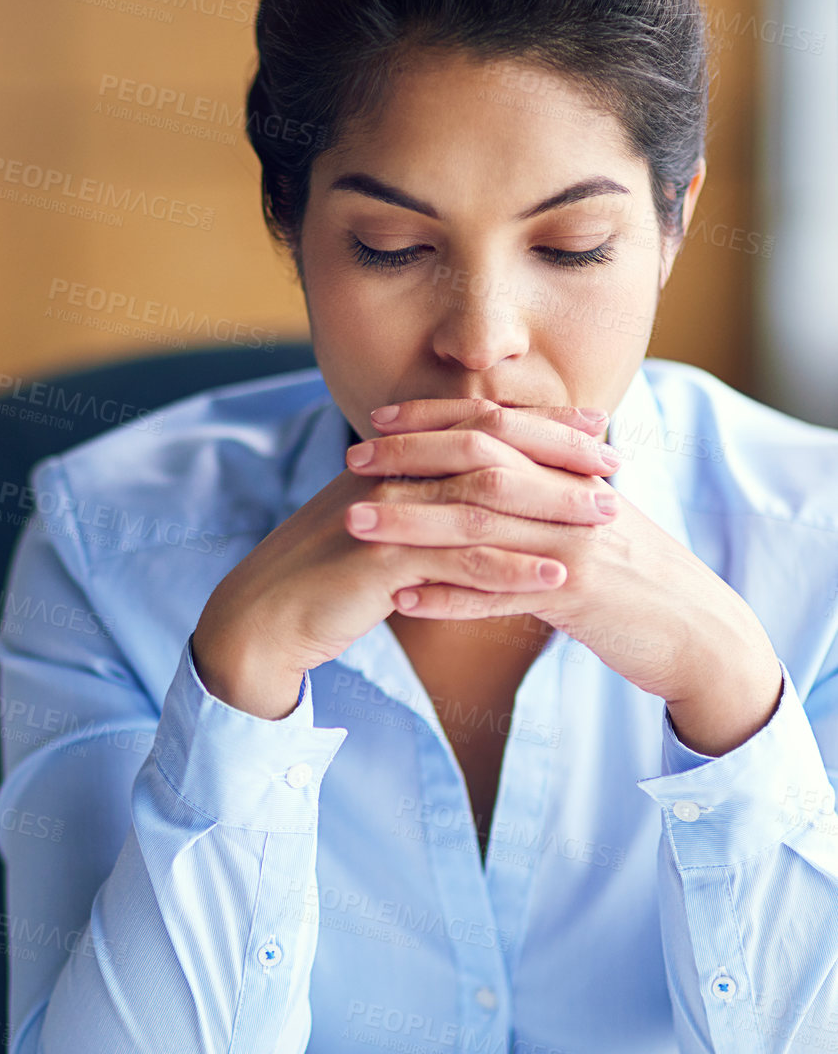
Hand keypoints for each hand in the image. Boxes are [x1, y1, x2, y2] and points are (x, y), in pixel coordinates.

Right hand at [191, 397, 615, 717]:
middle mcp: (392, 473)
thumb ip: (421, 504)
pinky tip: (556, 578)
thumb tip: (470, 494)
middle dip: (558, 453)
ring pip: (484, 503)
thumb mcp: (378, 529)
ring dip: (550, 509)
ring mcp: (387, 514)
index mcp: (393, 458)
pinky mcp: (381, 561)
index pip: (478, 426)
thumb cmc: (322, 579)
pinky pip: (458, 563)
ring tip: (606, 520)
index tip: (594, 423)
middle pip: (490, 449)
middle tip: (616, 462)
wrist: (262, 619)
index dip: (540, 422)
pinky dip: (511, 570)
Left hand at [352, 399, 782, 739]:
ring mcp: (577, 543)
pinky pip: (502, 593)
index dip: (435, 419)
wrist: (701, 634)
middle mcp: (574, 497)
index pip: (497, 425)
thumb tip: (496, 468)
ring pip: (482, 524)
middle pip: (481, 463)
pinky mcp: (580, 595)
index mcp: (574, 472)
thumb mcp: (596, 522)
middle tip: (351, 459)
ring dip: (413, 524)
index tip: (379, 420)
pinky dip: (449, 597)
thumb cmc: (640, 581)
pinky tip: (401, 601)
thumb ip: (549, 492)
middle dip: (411, 458)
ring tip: (355, 525)